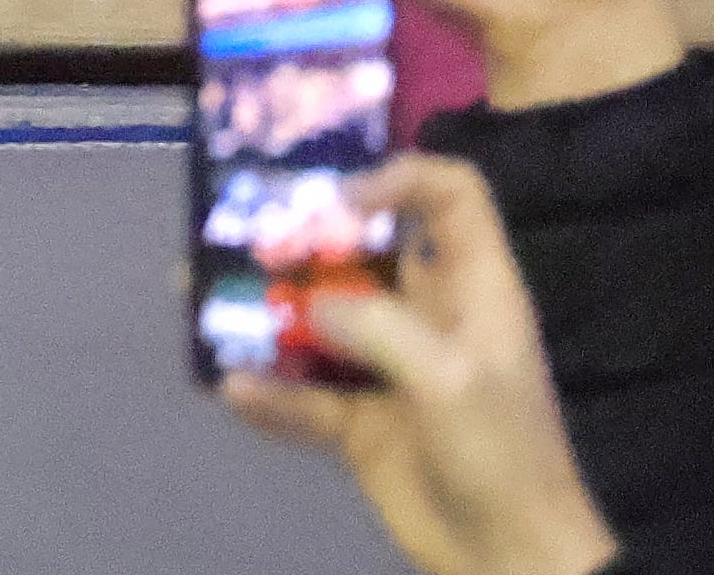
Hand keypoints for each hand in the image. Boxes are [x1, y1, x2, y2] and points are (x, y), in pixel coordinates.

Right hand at [224, 158, 620, 574]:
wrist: (513, 560)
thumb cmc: (502, 453)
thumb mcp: (451, 379)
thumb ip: (378, 326)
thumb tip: (308, 302)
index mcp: (473, 291)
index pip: (449, 198)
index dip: (399, 178)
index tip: (336, 200)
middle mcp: (429, 317)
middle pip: (362, 251)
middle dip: (300, 240)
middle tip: (237, 235)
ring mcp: (391, 369)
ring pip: (319, 319)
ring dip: (264, 311)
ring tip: (200, 297)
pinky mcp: (361, 423)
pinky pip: (302, 395)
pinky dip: (267, 392)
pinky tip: (230, 389)